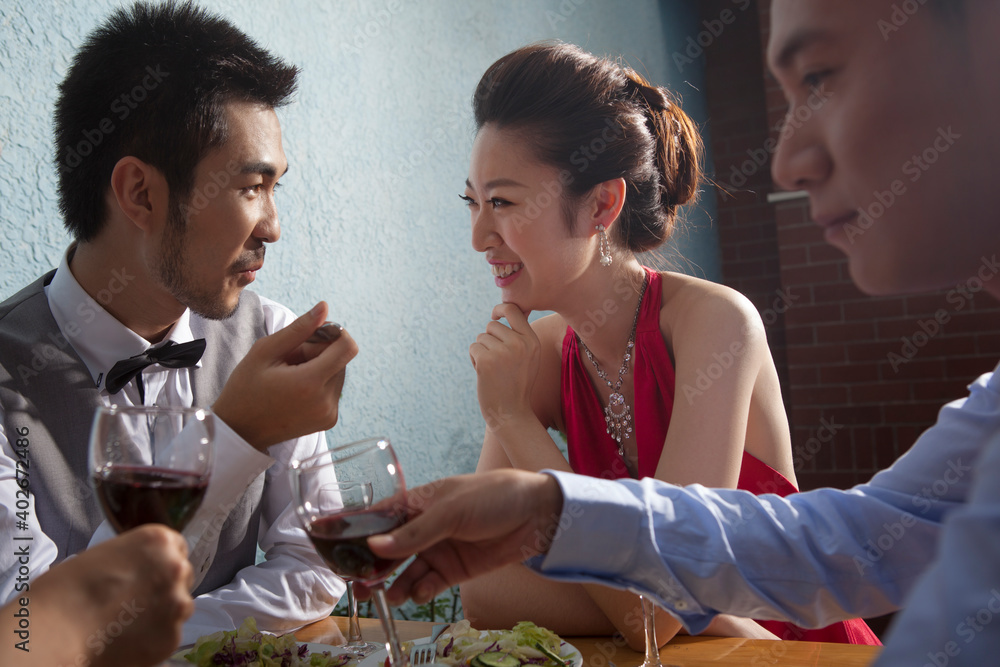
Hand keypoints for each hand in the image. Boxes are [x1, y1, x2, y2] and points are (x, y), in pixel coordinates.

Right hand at [23, 525, 192, 666]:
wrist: (56, 630)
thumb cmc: (66, 590)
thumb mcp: (104, 555)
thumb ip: (134, 558)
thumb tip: (141, 569)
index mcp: (159, 540)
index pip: (176, 548)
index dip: (160, 563)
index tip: (148, 574)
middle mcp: (175, 568)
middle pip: (182, 576)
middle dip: (164, 587)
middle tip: (136, 601)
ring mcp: (177, 602)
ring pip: (180, 607)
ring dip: (162, 612)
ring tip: (128, 622)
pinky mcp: (172, 636)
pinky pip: (169, 635)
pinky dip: (153, 638)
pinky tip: (127, 638)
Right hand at [213, 301, 358, 450]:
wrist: (239, 430)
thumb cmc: (246, 388)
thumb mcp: (265, 352)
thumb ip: (299, 328)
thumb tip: (324, 307)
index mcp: (310, 383)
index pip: (348, 347)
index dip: (334, 334)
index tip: (312, 336)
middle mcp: (326, 401)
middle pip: (342, 359)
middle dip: (320, 352)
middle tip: (290, 359)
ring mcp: (330, 413)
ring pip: (339, 372)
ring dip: (320, 367)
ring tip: (291, 375)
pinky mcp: (330, 420)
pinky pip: (334, 389)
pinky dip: (320, 382)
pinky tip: (296, 389)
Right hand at [358, 470, 562, 604]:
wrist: (537, 515)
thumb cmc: (493, 497)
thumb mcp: (450, 510)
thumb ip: (414, 532)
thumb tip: (375, 546)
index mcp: (417, 503)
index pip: (377, 517)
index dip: (353, 529)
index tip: (324, 540)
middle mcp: (422, 527)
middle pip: (387, 551)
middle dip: (371, 568)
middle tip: (357, 586)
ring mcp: (438, 550)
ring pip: (405, 571)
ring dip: (394, 584)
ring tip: (386, 596)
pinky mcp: (454, 570)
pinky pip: (429, 584)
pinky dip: (420, 591)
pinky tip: (416, 593)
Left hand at [469, 303, 539, 431]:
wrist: (511, 413)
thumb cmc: (517, 385)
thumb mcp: (528, 358)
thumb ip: (520, 337)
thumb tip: (502, 314)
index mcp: (532, 341)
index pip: (513, 310)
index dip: (500, 309)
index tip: (494, 316)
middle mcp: (520, 343)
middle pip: (492, 325)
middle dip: (489, 339)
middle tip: (495, 360)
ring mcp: (503, 352)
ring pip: (481, 337)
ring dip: (481, 351)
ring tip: (492, 369)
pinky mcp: (486, 360)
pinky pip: (473, 347)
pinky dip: (474, 358)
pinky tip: (483, 373)